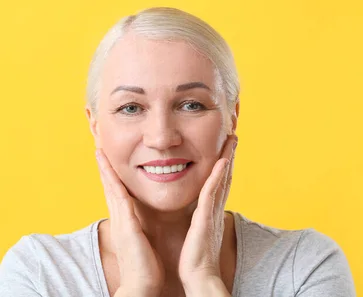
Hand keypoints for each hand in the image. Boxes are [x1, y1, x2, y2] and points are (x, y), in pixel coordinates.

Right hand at [95, 149, 164, 296]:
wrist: (142, 285)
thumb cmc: (146, 267)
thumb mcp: (144, 242)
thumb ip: (141, 231)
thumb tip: (143, 225)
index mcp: (126, 222)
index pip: (118, 193)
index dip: (112, 176)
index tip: (109, 160)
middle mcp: (120, 219)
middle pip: (109, 187)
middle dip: (104, 168)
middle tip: (98, 148)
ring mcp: (121, 221)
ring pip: (111, 188)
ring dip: (105, 169)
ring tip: (99, 151)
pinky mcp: (126, 225)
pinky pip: (119, 197)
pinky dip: (114, 182)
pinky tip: (111, 169)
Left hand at [179, 134, 237, 293]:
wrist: (199, 278)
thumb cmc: (195, 260)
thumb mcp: (198, 235)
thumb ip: (200, 222)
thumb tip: (199, 215)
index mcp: (212, 212)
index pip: (220, 183)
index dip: (225, 164)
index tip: (227, 147)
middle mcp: (216, 209)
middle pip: (226, 176)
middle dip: (230, 155)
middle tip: (235, 135)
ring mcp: (213, 213)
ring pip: (222, 180)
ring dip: (228, 159)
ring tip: (233, 139)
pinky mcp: (206, 219)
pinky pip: (212, 193)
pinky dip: (218, 177)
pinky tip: (222, 162)